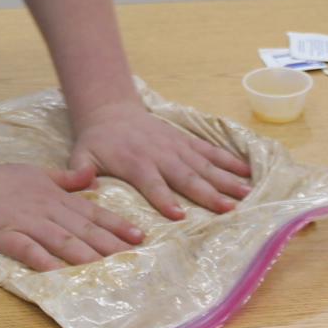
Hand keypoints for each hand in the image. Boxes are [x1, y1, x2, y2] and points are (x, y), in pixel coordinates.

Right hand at [0, 159, 144, 271]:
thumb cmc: (0, 180)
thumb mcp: (38, 172)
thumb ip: (67, 179)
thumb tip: (93, 177)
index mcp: (55, 197)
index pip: (92, 212)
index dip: (116, 224)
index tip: (139, 236)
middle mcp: (46, 210)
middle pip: (83, 229)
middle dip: (110, 244)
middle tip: (133, 258)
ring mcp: (26, 223)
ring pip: (61, 240)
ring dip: (85, 255)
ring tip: (106, 268)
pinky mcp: (5, 236)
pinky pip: (28, 250)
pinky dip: (45, 261)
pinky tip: (60, 274)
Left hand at [68, 101, 251, 218]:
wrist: (111, 112)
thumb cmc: (97, 142)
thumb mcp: (81, 154)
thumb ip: (80, 170)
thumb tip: (84, 183)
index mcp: (136, 164)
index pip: (152, 184)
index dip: (164, 199)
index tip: (179, 215)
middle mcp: (160, 155)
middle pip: (186, 177)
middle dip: (207, 193)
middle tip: (228, 208)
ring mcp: (176, 147)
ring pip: (204, 164)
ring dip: (225, 179)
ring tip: (246, 194)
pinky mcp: (185, 141)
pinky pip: (209, 150)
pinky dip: (228, 160)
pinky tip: (246, 171)